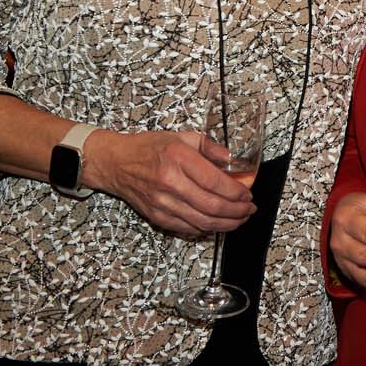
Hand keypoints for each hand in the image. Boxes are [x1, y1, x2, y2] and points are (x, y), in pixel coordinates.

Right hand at [83, 129, 254, 235]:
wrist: (115, 163)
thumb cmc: (148, 148)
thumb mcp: (182, 137)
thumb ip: (210, 147)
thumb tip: (232, 160)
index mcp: (178, 159)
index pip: (215, 181)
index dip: (236, 192)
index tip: (248, 194)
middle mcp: (169, 182)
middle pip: (211, 205)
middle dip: (236, 211)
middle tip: (249, 210)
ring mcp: (161, 202)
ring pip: (201, 221)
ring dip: (225, 224)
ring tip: (239, 220)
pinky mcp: (156, 215)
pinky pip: (186, 228)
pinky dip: (205, 229)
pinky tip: (217, 224)